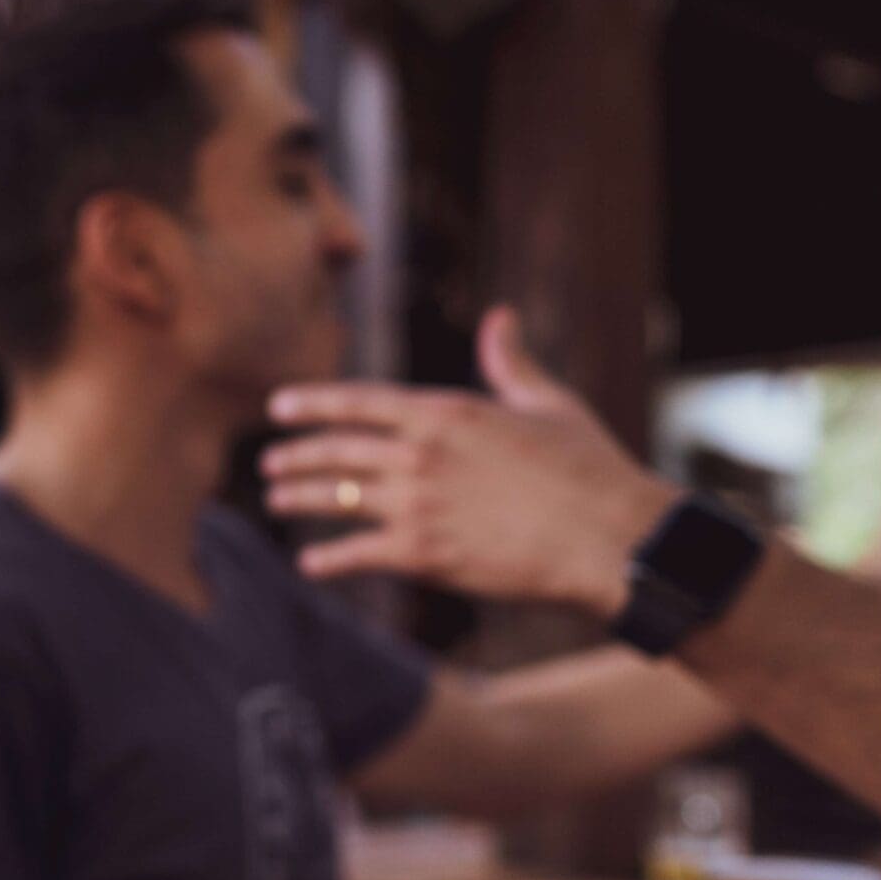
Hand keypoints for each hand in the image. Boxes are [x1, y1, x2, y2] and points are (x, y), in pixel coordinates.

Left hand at [264, 306, 676, 617]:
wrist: (609, 536)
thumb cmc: (589, 468)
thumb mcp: (547, 403)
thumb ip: (510, 363)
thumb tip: (500, 316)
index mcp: (446, 413)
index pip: (359, 402)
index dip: (313, 404)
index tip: (279, 407)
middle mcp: (421, 456)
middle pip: (338, 452)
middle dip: (297, 456)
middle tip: (270, 462)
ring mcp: (417, 505)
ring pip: (337, 500)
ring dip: (301, 498)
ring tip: (276, 499)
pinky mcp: (424, 555)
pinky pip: (359, 554)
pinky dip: (329, 559)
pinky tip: (310, 563)